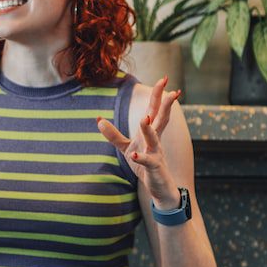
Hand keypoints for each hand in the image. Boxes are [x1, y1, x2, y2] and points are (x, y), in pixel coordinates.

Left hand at [97, 77, 181, 206]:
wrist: (160, 188)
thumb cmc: (146, 165)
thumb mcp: (127, 148)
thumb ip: (113, 135)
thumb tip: (98, 119)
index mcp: (151, 133)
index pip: (154, 110)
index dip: (158, 95)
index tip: (164, 79)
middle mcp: (156, 140)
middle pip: (160, 117)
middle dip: (164, 102)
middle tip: (168, 86)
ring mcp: (156, 153)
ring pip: (154, 138)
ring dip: (149, 129)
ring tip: (144, 118)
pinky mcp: (154, 167)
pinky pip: (147, 161)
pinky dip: (141, 158)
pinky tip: (134, 155)